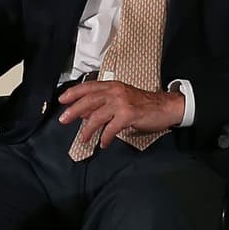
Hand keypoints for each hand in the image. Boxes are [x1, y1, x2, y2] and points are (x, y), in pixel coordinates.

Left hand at [58, 80, 183, 147]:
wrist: (166, 106)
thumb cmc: (144, 104)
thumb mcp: (122, 99)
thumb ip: (104, 104)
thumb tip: (85, 113)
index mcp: (113, 86)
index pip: (89, 87)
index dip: (74, 92)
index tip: (62, 100)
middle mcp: (116, 92)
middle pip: (89, 100)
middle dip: (74, 110)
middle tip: (64, 119)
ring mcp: (122, 103)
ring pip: (97, 116)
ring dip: (88, 129)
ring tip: (84, 138)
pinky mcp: (128, 115)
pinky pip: (111, 128)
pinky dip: (105, 137)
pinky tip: (103, 143)